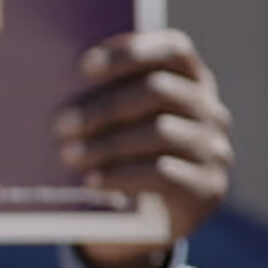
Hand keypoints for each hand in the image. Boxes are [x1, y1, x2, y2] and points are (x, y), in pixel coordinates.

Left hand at [57, 29, 233, 267]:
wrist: (148, 219)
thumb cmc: (124, 153)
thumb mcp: (119, 122)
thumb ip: (104, 95)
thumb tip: (55, 82)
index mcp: (190, 79)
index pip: (173, 49)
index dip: (131, 52)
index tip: (84, 67)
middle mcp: (209, 109)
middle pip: (159, 91)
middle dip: (105, 106)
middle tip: (60, 124)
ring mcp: (213, 148)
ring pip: (160, 132)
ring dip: (107, 143)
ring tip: (69, 155)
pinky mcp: (207, 187)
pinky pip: (163, 174)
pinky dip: (122, 175)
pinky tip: (92, 181)